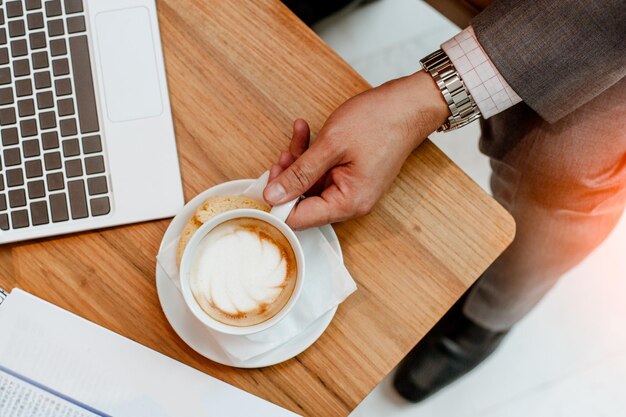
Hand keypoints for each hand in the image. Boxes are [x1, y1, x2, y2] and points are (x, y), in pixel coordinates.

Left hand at [264, 71, 448, 229]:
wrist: (409, 105)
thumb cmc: (378, 122)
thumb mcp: (331, 145)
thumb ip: (300, 173)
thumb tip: (273, 195)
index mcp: (348, 202)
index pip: (301, 219)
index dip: (279, 203)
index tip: (268, 182)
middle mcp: (351, 202)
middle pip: (304, 202)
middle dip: (289, 177)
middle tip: (282, 155)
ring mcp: (352, 189)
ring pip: (311, 183)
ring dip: (299, 160)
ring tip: (297, 135)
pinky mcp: (351, 175)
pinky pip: (323, 171)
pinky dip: (312, 154)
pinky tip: (306, 131)